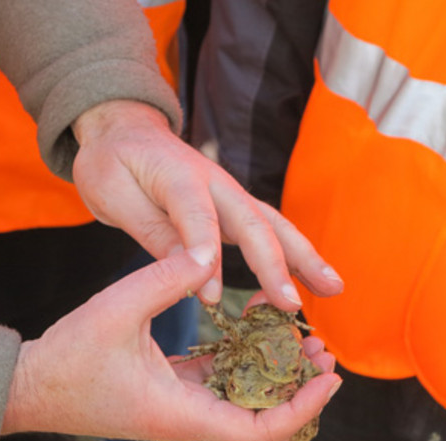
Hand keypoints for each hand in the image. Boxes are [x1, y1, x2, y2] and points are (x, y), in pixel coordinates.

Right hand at [0, 243, 341, 440]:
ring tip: (297, 333)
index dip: (303, 408)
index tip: (329, 375)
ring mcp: (181, 407)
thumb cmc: (67, 357)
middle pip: (264, 423)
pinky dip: (243, 359)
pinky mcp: (171, 391)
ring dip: (275, 373)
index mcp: (181, 413)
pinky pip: (221, 382)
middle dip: (299, 390)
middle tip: (320, 348)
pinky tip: (251, 322)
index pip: (260, 432)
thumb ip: (165, 278)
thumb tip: (207, 249)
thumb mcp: (117, 309)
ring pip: (246, 402)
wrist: (28, 386)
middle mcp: (188, 418)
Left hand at [70, 100, 343, 311]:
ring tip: (333, 288)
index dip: (206, 258)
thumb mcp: (113, 194)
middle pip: (252, 221)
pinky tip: (314, 278)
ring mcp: (229, 192)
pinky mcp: (233, 206)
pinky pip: (268, 229)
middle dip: (276, 264)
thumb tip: (191, 269)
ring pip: (272, 224)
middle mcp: (215, 182)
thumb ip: (153, 230)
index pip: (198, 217)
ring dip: (304, 257)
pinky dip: (293, 253)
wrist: (123, 130)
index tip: (210, 298)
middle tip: (293, 304)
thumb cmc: (112, 163)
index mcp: (179, 176)